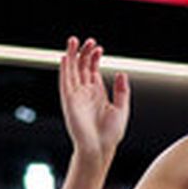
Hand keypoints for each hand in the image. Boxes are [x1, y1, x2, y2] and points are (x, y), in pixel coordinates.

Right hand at [58, 37, 130, 165]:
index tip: (98, 48)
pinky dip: (65, 70)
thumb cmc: (111, 134)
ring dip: (72, 56)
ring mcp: (76, 96)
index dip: (94, 58)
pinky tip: (66, 58)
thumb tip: (122, 73)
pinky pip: (65, 82)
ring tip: (73, 41)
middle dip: (84, 53)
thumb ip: (122, 91)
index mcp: (97, 93)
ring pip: (71, 71)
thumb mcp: (122, 109)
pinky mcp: (69, 102)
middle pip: (81, 67)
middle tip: (88, 40)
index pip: (92, 70)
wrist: (100, 148)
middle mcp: (85, 93)